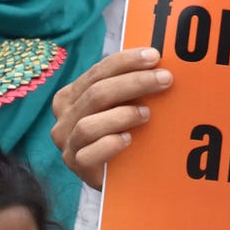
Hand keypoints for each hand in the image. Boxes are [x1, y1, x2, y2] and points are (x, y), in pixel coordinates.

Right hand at [50, 47, 172, 189]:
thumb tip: (159, 61)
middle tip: (165, 79)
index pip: (98, 71)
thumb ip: (130, 84)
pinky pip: (88, 154)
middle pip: (97, 93)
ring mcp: (67, 143)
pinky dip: (109, 144)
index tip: (155, 56)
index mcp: (72, 95)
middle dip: (134, 82)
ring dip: (122, 115)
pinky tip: (128, 140)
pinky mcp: (76, 166)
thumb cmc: (123, 129)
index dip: (127, 61)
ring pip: (89, 125)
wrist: (119, 173)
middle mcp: (64, 117)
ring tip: (147, 113)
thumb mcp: (123, 103)